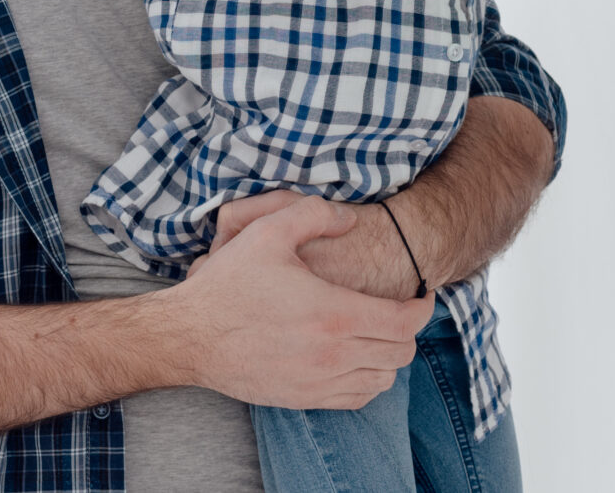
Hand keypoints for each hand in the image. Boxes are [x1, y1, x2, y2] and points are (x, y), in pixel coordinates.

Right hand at [159, 197, 429, 410]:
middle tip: (399, 309)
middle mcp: (334, 355)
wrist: (191, 336)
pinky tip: (356, 359)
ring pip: (383, 379)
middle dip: (409, 330)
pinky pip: (358, 398)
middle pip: (401, 353)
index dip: (423, 307)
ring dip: (390, 356)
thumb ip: (314, 214)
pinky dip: (369, 380)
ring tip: (379, 333)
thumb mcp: (267, 232)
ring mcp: (320, 382)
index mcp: (334, 314)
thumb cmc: (229, 284)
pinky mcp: (304, 399)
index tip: (421, 294)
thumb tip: (351, 218)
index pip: (405, 322)